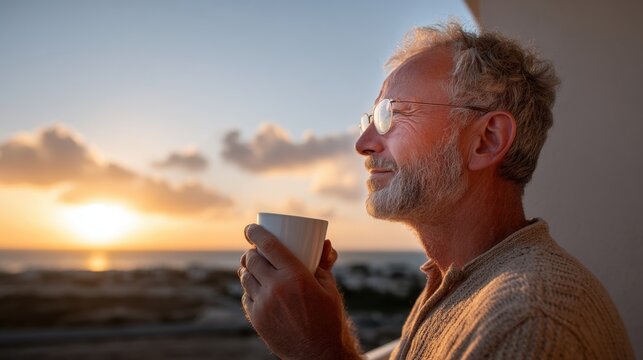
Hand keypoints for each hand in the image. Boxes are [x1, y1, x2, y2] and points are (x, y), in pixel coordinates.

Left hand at [238, 224, 361, 359]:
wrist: (319, 354)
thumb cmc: (329, 318)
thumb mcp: (329, 288)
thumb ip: (323, 263)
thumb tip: (324, 242)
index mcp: (295, 276)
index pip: (268, 245)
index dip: (255, 233)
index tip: (250, 228)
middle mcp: (276, 288)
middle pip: (252, 259)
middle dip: (251, 251)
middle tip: (255, 250)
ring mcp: (264, 304)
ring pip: (245, 277)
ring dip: (247, 267)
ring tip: (253, 266)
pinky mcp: (257, 319)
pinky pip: (246, 296)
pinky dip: (249, 288)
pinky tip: (255, 286)